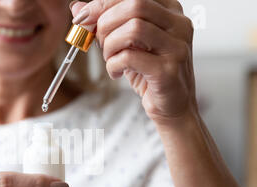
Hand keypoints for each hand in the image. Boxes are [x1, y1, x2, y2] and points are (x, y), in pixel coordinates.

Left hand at [70, 0, 197, 124]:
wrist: (172, 106)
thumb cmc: (150, 73)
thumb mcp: (126, 44)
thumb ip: (105, 23)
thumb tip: (78, 7)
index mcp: (170, 11)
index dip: (103, 4)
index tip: (83, 18)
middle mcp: (179, 24)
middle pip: (135, 5)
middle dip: (106, 23)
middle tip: (98, 42)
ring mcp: (176, 47)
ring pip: (134, 28)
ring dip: (110, 45)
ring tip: (109, 58)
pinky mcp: (168, 71)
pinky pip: (130, 57)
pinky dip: (113, 65)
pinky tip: (115, 72)